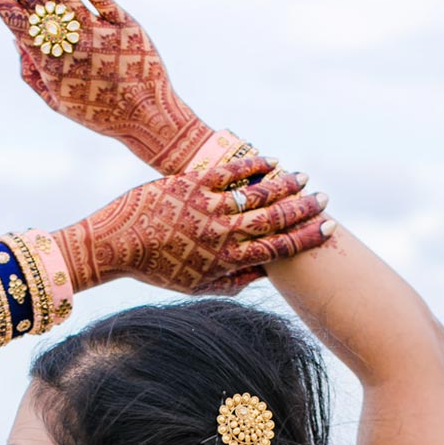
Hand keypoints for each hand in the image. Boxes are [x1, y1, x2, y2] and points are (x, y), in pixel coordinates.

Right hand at [0, 0, 213, 173]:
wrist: (146, 116)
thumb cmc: (97, 111)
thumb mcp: (57, 102)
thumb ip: (31, 73)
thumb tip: (14, 38)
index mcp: (51, 65)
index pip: (17, 23)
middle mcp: (71, 45)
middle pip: (34, 3)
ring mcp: (97, 31)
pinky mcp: (123, 22)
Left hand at [52, 156, 330, 295]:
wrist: (115, 246)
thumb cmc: (156, 269)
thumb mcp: (195, 285)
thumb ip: (231, 282)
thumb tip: (261, 275)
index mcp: (226, 261)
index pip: (277, 250)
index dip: (306, 238)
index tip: (328, 228)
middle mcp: (222, 235)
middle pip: (275, 219)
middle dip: (304, 209)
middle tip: (324, 199)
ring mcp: (207, 208)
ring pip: (257, 193)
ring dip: (285, 184)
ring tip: (303, 178)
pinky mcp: (191, 184)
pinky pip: (230, 172)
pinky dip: (254, 164)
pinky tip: (271, 159)